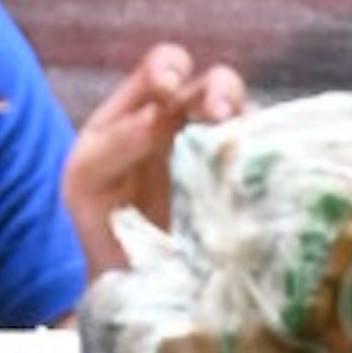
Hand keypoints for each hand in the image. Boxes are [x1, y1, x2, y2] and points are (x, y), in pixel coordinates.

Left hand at [65, 42, 243, 278]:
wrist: (131, 285)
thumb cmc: (103, 224)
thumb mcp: (87, 180)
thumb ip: (115, 144)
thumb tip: (159, 117)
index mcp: (150, 109)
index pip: (165, 67)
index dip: (169, 69)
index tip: (168, 90)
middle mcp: (192, 123)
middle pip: (218, 85)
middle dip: (220, 92)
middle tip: (218, 114)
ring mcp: (224, 157)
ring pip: (248, 122)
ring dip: (246, 126)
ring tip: (239, 145)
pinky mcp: (247, 192)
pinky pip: (263, 166)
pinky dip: (263, 164)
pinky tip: (256, 177)